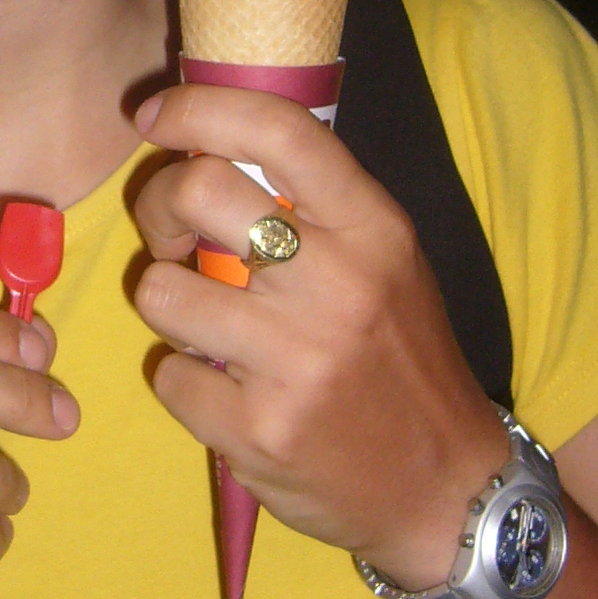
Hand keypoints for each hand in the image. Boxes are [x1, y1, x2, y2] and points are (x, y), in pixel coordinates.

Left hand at [130, 85, 507, 588]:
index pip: (278, 130)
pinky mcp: (257, 429)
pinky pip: (167, 375)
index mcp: (373, 229)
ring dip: (168, 302)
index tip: (154, 115)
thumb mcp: (386, 263)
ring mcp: (295, 361)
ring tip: (206, 322)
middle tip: (173, 234)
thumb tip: (209, 144)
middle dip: (159, 204)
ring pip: (161, 289)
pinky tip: (225, 391)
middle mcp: (337, 285)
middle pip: (196, 191)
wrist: (444, 491)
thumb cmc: (400, 359)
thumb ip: (314, 207)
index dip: (197, 107)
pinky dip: (182, 381)